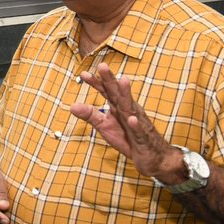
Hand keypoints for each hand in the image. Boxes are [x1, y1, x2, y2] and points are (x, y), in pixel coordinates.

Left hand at [68, 63, 179, 181]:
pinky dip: (136, 125)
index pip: (106, 92)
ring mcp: (137, 123)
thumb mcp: (104, 126)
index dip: (96, 83)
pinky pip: (139, 131)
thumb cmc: (127, 138)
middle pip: (118, 93)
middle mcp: (128, 110)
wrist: (151, 156)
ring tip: (123, 80)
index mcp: (118, 107)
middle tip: (102, 66)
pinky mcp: (143, 138)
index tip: (84, 74)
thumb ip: (90, 115)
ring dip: (127, 94)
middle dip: (111, 80)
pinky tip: (131, 119)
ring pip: (131, 108)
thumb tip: (71, 106)